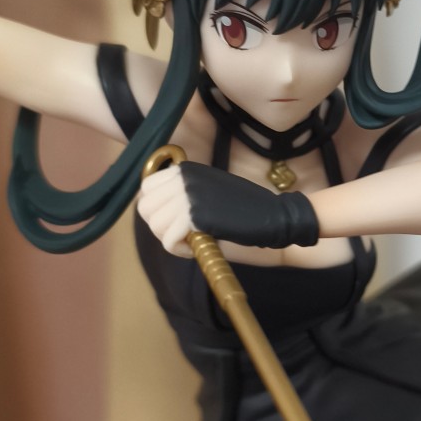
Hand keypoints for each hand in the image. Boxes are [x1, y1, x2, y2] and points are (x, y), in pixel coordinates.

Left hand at [137, 162, 318, 255]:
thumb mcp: (209, 193)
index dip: (156, 210)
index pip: (146, 188)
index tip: (176, 222)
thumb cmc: (245, 212)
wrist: (275, 218)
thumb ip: (183, 196)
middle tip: (184, 236)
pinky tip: (198, 247)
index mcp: (186, 170)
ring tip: (193, 242)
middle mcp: (183, 178)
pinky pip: (168, 240)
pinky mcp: (194, 215)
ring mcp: (188, 194)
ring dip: (171, 240)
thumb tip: (155, 212)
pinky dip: (180, 250)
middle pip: (145, 208)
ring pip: (155, 225)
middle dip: (161, 227)